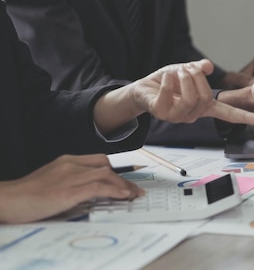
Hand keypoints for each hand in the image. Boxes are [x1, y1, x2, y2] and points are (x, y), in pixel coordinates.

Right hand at [0, 154, 143, 223]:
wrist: (6, 199)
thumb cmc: (26, 196)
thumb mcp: (51, 182)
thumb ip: (70, 182)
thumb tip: (90, 193)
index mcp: (66, 161)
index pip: (98, 160)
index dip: (115, 170)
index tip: (126, 181)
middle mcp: (70, 165)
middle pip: (105, 166)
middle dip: (123, 179)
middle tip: (135, 191)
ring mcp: (69, 177)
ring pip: (105, 175)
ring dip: (123, 185)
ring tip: (133, 195)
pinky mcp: (67, 192)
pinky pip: (98, 187)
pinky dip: (114, 191)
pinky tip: (123, 197)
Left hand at [95, 59, 253, 133]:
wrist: (142, 90)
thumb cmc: (166, 82)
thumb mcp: (185, 71)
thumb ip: (198, 69)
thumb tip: (207, 66)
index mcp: (204, 107)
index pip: (228, 114)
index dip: (244, 117)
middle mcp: (194, 114)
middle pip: (206, 96)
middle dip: (197, 77)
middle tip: (187, 69)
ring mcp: (178, 117)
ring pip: (191, 98)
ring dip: (184, 78)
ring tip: (177, 72)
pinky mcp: (163, 114)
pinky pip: (170, 95)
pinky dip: (168, 80)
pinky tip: (165, 79)